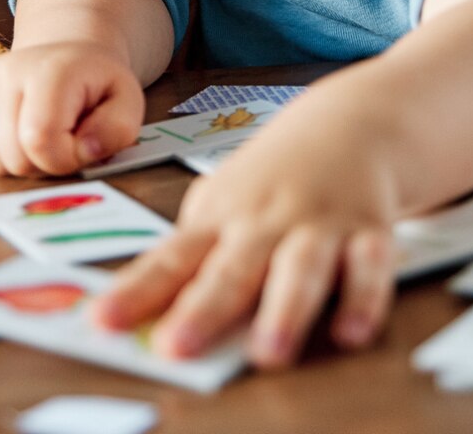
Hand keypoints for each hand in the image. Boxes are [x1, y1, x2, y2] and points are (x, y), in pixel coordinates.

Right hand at [0, 42, 143, 176]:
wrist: (65, 55)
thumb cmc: (96, 85)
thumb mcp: (128, 101)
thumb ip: (118, 129)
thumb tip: (84, 150)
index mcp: (49, 69)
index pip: (40, 140)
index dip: (64, 159)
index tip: (81, 145)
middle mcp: (5, 71)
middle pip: (14, 158)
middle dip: (45, 164)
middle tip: (63, 139)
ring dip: (21, 164)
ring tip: (42, 135)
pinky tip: (18, 134)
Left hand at [91, 101, 397, 369]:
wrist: (349, 121)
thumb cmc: (275, 176)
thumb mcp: (225, 202)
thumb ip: (196, 255)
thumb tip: (146, 313)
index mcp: (222, 218)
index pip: (172, 259)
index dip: (137, 291)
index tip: (103, 321)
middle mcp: (265, 222)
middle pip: (232, 269)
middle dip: (204, 309)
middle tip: (176, 346)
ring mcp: (317, 224)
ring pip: (300, 268)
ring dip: (284, 310)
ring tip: (268, 352)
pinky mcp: (368, 231)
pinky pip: (370, 267)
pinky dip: (364, 298)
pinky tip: (352, 332)